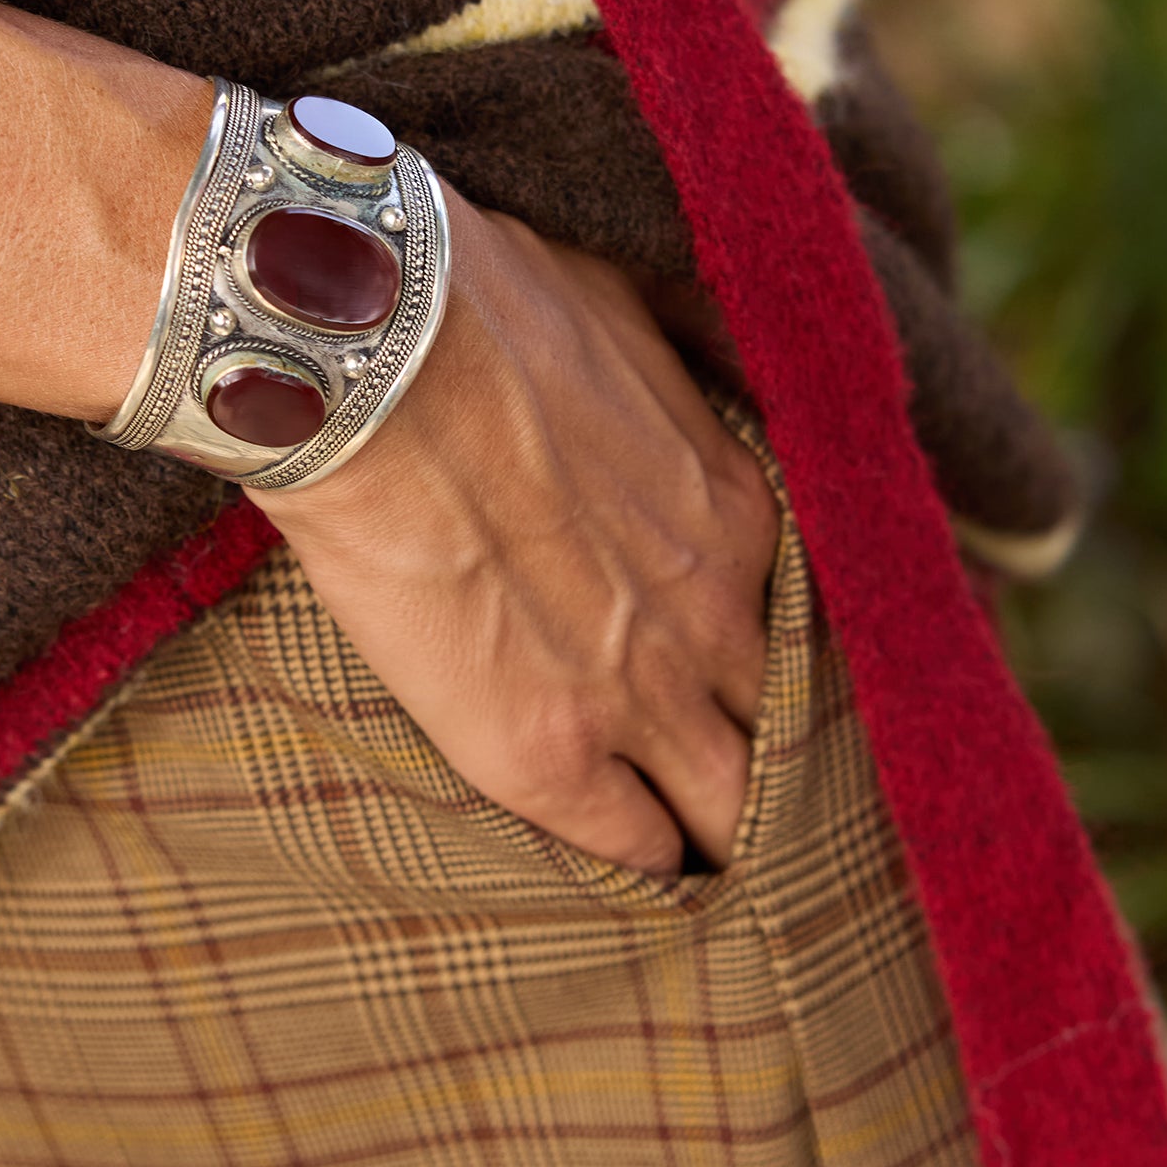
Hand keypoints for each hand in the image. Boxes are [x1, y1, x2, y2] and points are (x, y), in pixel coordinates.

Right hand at [256, 193, 779, 874]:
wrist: (371, 352)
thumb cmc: (475, 304)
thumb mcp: (625, 306)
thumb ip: (671, 361)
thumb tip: (670, 344)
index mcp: (737, 514)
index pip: (794, 627)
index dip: (759, 659)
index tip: (722, 670)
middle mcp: (716, 615)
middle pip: (786, 735)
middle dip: (767, 760)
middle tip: (728, 778)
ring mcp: (641, 694)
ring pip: (739, 811)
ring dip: (718, 825)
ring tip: (693, 844)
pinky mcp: (546, 754)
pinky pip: (639, 852)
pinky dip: (640, 860)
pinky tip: (625, 862)